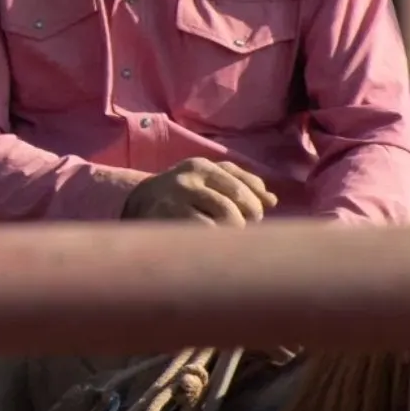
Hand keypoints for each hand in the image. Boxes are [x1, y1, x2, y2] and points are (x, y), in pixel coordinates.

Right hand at [120, 158, 276, 226]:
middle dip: (249, 217)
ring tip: (231, 237)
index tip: (256, 217)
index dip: (256, 202)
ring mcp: (178, 197)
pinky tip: (216, 244)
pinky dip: (218, 239)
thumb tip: (272, 200)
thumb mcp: (206, 181)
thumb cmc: (181, 194)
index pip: (242, 182)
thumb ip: (238, 184)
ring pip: (226, 215)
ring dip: (236, 230)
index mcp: (202, 166)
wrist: (136, 205)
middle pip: (237, 197)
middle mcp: (190, 177)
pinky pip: (207, 231)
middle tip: (246, 229)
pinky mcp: (170, 217)